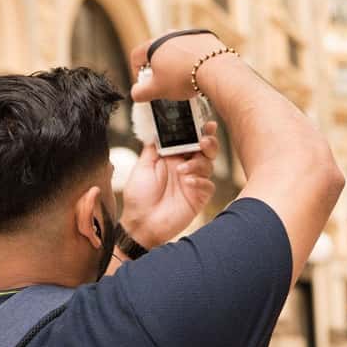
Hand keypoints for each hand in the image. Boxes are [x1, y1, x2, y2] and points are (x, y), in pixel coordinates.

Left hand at [120, 122, 217, 247]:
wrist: (141, 224)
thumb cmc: (138, 197)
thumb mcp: (142, 167)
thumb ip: (153, 148)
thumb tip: (159, 130)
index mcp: (173, 157)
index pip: (190, 139)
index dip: (199, 130)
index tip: (204, 123)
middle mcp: (186, 167)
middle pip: (206, 149)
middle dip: (208, 142)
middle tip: (202, 141)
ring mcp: (194, 182)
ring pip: (209, 165)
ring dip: (199, 163)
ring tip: (183, 169)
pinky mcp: (198, 198)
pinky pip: (208, 185)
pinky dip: (200, 181)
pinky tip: (188, 182)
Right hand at [130, 31, 228, 100]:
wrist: (214, 68)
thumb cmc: (182, 77)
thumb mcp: (157, 90)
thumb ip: (141, 92)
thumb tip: (135, 93)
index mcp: (153, 45)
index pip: (136, 56)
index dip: (136, 72)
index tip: (144, 83)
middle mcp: (169, 35)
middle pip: (157, 52)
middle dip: (158, 68)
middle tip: (164, 83)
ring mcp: (187, 34)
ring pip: (176, 49)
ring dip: (176, 63)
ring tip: (183, 78)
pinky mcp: (204, 37)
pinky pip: (193, 49)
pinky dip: (192, 59)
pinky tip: (197, 72)